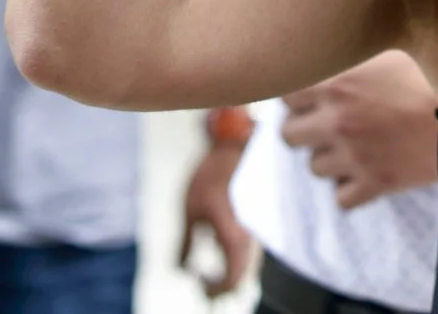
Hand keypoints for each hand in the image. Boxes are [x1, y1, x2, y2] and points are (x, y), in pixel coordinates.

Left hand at [180, 139, 256, 295]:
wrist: (235, 146)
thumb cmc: (212, 175)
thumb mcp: (190, 211)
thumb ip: (185, 243)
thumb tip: (181, 269)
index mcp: (235, 238)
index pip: (231, 283)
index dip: (213, 290)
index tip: (196, 282)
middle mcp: (251, 238)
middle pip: (240, 279)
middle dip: (219, 287)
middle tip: (198, 281)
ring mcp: (256, 231)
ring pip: (245, 266)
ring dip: (226, 274)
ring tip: (204, 271)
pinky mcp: (255, 223)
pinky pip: (246, 252)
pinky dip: (232, 260)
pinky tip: (215, 249)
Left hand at [278, 51, 437, 209]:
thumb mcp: (398, 42)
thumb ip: (364, 42)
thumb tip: (347, 25)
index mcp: (336, 82)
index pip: (284, 94)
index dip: (300, 93)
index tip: (317, 91)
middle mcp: (336, 120)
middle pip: (289, 135)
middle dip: (307, 128)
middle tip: (332, 119)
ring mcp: (353, 156)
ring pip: (315, 167)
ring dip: (330, 157)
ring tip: (356, 143)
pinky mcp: (375, 183)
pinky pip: (342, 198)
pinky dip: (353, 187)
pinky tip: (370, 169)